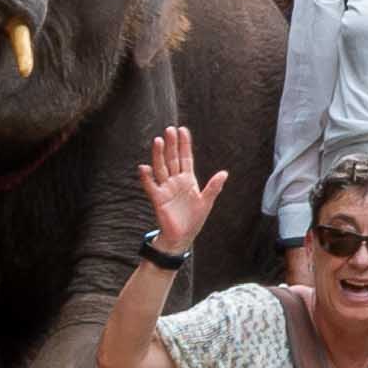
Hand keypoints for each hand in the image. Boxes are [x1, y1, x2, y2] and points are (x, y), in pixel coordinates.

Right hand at [136, 124, 226, 257]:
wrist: (182, 237)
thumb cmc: (194, 219)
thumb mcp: (206, 202)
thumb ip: (213, 187)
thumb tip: (224, 173)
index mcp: (188, 180)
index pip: (186, 158)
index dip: (184, 145)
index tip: (183, 130)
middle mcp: (175, 181)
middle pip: (172, 159)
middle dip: (171, 145)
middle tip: (170, 129)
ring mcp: (166, 189)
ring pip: (161, 168)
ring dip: (158, 155)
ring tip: (158, 141)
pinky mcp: (158, 199)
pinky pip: (151, 186)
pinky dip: (146, 177)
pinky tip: (143, 167)